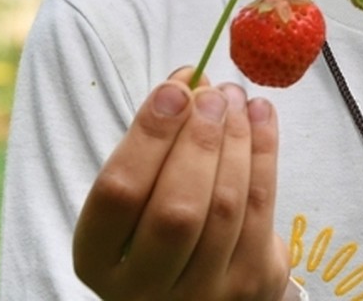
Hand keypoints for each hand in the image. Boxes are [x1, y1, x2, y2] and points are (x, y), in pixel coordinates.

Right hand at [74, 68, 291, 299]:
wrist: (200, 285)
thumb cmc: (159, 224)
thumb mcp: (139, 190)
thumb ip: (154, 142)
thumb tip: (188, 82)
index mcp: (98, 259)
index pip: (117, 194)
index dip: (148, 135)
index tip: (175, 89)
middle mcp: (143, 289)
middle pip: (176, 209)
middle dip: (199, 139)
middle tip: (212, 94)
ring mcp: (201, 293)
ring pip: (226, 205)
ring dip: (236, 137)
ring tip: (235, 96)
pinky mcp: (250, 284)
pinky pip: (261, 206)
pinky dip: (264, 150)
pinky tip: (261, 114)